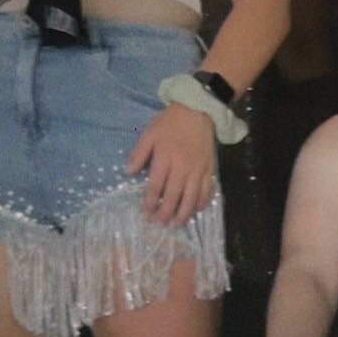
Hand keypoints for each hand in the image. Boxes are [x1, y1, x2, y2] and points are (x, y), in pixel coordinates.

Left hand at [126, 103, 217, 227]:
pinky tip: (195, 211)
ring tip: (176, 224)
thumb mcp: (149, 134)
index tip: (145, 213)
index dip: (150, 201)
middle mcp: (182, 168)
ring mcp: (198, 171)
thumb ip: (139, 154)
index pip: (156, 186)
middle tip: (159, 224)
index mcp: (165, 158)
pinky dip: (201, 203)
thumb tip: (128, 172)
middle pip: (174, 196)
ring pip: (191, 198)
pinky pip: (206, 192)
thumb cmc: (170, 123)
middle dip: (165, 212)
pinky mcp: (209, 171)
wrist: (197, 112)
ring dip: (183, 214)